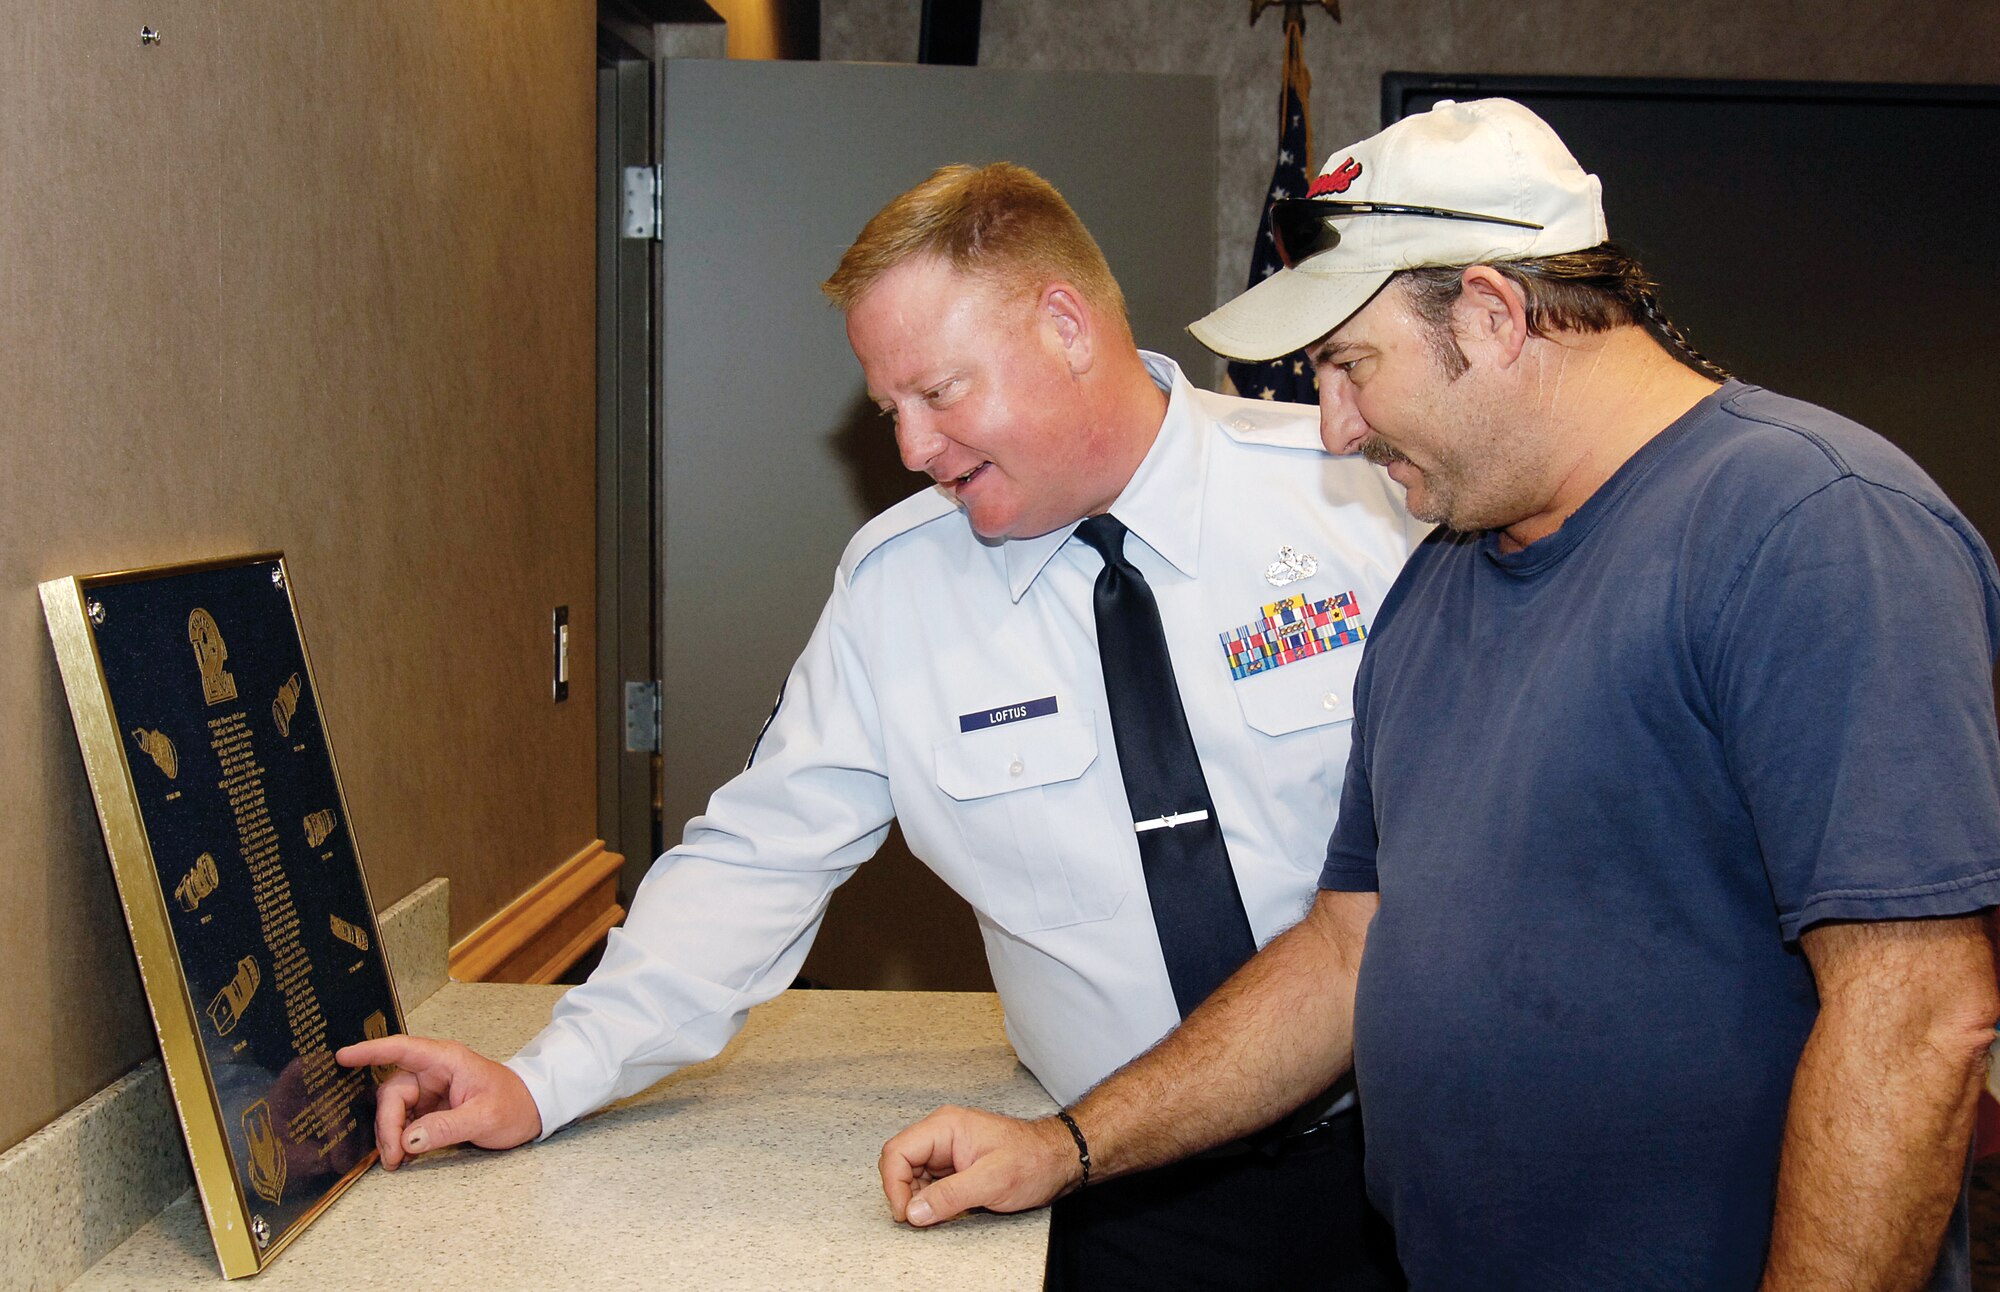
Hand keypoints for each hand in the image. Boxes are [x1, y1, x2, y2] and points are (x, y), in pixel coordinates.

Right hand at [335, 1034, 542, 1169]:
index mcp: (446, 1060)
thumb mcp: (485, 1117)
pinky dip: (400, 1139)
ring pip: (394, 1109)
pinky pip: (404, 1121)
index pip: (401, 1049)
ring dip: (391, 1135)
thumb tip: (407, 1140)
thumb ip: (446, 1128)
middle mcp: (433, 1071)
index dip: (370, 1051)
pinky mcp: (430, 1108)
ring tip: (397, 1161)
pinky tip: (404, 1156)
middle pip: (392, 1092)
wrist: (532, 1112)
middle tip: (392, 1157)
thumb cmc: (515, 1105)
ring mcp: (430, 1090)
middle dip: (387, 1125)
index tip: (342, 1057)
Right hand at [879, 1105, 1078, 1226]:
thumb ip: (950, 1196)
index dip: (894, 1185)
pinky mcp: (954, 1165)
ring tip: (939, 1214)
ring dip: (918, 1199)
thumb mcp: (993, 1181)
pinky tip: (947, 1209)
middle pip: (900, 1163)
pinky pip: (929, 1183)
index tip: (905, 1213)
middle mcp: (942, 1134)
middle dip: (904, 1193)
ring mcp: (947, 1150)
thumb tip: (914, 1211)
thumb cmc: (1033, 1160)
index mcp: (946, 1127)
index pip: (898, 1151)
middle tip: (919, 1219)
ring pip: (912, 1175)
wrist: (1058, 1159)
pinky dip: (931, 1200)